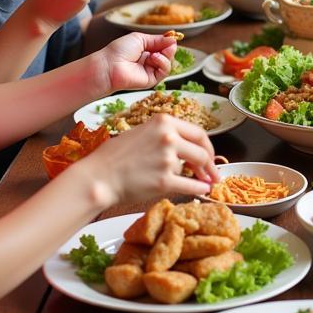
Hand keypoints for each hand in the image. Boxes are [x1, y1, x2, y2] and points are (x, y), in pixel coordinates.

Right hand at [87, 114, 217, 202]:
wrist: (99, 176)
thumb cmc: (114, 156)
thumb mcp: (141, 132)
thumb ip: (164, 135)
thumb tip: (185, 146)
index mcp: (164, 121)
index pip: (198, 132)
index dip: (208, 145)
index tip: (210, 153)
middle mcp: (168, 137)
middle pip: (202, 150)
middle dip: (210, 163)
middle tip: (213, 172)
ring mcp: (167, 159)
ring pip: (198, 167)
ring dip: (206, 177)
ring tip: (207, 182)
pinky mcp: (164, 181)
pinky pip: (191, 186)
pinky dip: (200, 190)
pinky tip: (203, 191)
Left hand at [95, 32, 177, 93]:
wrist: (110, 66)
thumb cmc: (119, 51)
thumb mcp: (140, 39)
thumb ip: (157, 40)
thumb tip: (174, 40)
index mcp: (146, 49)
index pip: (163, 46)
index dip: (168, 42)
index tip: (172, 36)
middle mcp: (149, 60)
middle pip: (168, 54)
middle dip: (169, 48)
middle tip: (168, 44)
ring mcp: (151, 70)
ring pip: (168, 63)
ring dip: (166, 56)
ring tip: (155, 54)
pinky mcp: (152, 80)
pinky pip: (164, 71)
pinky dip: (163, 63)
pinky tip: (154, 58)